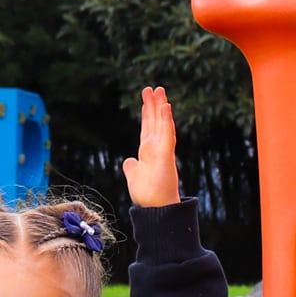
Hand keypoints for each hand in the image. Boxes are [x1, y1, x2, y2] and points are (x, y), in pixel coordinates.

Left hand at [122, 86, 179, 207]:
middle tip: (153, 88)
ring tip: (159, 90)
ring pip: (162, 123)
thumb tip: (128, 161)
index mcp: (148, 151)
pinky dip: (166, 119)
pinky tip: (166, 106)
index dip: (147, 113)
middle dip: (154, 104)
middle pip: (155, 121)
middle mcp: (157, 147)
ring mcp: (163, 149)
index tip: (146, 99)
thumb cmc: (147, 195)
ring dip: (161, 106)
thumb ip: (132, 167)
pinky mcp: (166, 154)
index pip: (148, 127)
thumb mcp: (134, 176)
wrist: (155, 208)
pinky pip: (167, 133)